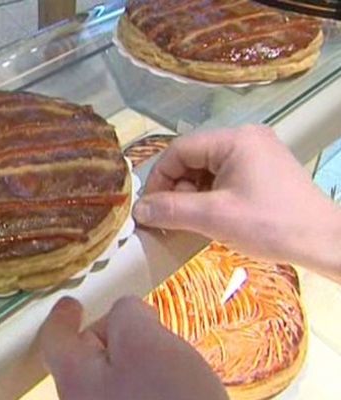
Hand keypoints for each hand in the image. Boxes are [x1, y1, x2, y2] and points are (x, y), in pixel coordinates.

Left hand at [38, 296, 227, 399]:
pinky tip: (173, 387)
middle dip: (107, 336)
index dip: (63, 316)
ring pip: (108, 380)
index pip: (56, 338)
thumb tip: (127, 313)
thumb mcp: (144, 341)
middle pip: (84, 358)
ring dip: (130, 361)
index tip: (71, 305)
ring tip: (164, 359)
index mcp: (74, 377)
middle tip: (138, 324)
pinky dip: (143, 384)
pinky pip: (127, 397)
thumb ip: (126, 314)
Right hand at [133, 125, 340, 281]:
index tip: (151, 207)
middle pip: (193, 157)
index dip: (159, 178)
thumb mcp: (214, 217)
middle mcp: (245, 138)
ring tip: (194, 220)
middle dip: (177, 188)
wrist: (325, 241)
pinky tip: (211, 216)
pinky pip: (224, 176)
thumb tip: (137, 210)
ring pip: (207, 169)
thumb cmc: (270, 225)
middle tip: (173, 217)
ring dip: (192, 194)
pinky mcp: (264, 169)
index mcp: (234, 139)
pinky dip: (210, 195)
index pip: (180, 149)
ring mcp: (257, 153)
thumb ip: (171, 210)